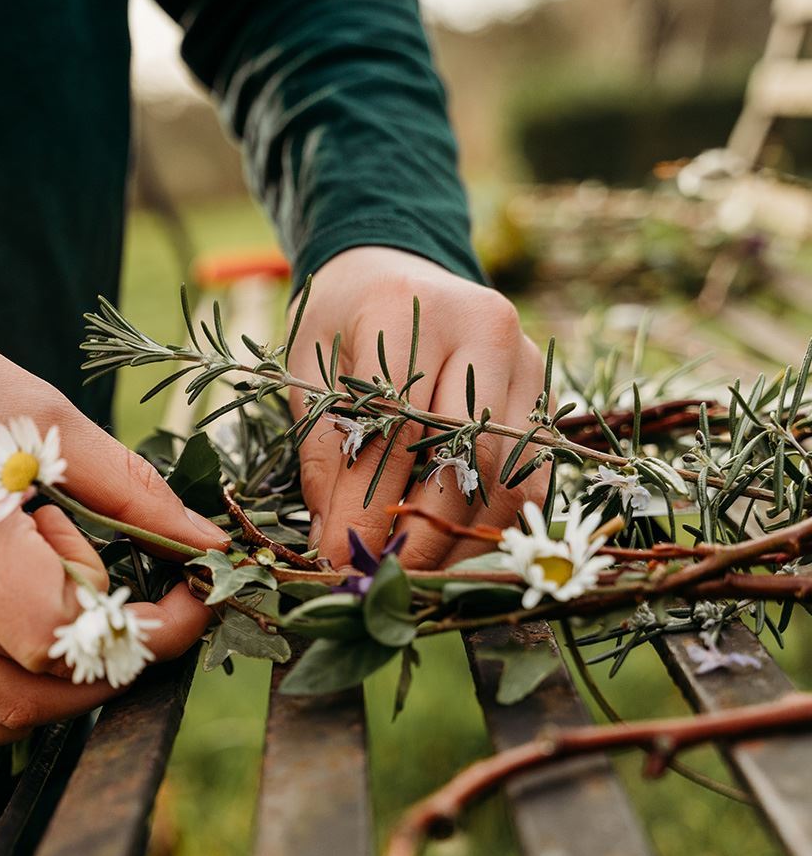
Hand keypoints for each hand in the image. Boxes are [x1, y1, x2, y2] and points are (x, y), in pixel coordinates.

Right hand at [0, 285, 227, 751]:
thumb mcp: (42, 411)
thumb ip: (131, 490)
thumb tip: (206, 546)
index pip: (61, 631)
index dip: (146, 632)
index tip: (189, 600)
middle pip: (44, 679)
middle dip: (124, 652)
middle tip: (150, 600)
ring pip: (7, 711)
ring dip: (76, 683)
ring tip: (89, 612)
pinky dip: (6, 712)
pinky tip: (34, 661)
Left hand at [289, 248, 547, 568]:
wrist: (394, 275)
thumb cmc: (341, 329)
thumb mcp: (310, 379)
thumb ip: (325, 458)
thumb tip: (336, 546)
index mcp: (410, 309)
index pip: (398, 426)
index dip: (371, 505)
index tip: (342, 559)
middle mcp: (485, 328)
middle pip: (465, 455)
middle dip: (421, 532)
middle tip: (382, 580)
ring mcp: (526, 361)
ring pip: (511, 473)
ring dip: (462, 537)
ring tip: (414, 577)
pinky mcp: (545, 396)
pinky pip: (532, 477)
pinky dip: (492, 524)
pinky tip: (450, 551)